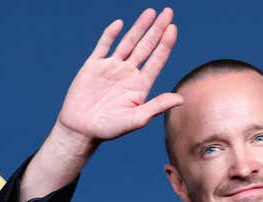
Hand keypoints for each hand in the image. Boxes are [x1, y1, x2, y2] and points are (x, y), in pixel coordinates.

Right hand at [56, 7, 182, 143]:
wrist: (81, 129)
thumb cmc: (110, 129)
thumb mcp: (137, 119)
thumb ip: (157, 106)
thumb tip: (181, 98)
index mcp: (141, 85)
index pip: (157, 59)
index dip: (166, 44)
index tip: (173, 28)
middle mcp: (129, 73)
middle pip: (147, 46)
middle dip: (157, 29)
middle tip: (168, 12)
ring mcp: (112, 68)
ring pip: (128, 42)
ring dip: (139, 27)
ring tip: (151, 12)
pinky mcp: (94, 66)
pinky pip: (103, 46)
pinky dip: (110, 34)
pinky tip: (120, 24)